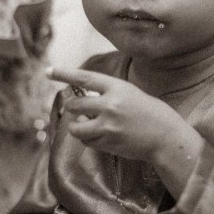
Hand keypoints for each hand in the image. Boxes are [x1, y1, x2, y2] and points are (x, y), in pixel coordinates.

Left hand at [47, 66, 203, 165]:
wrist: (165, 136)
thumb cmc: (148, 112)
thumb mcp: (129, 94)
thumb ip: (107, 94)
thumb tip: (81, 99)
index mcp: (117, 88)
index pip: (84, 78)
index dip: (64, 74)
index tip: (48, 71)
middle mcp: (110, 105)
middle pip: (75, 104)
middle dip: (73, 108)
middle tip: (79, 109)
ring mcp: (108, 125)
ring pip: (76, 127)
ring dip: (78, 126)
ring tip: (88, 125)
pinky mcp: (108, 142)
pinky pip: (87, 141)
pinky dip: (89, 139)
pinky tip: (103, 136)